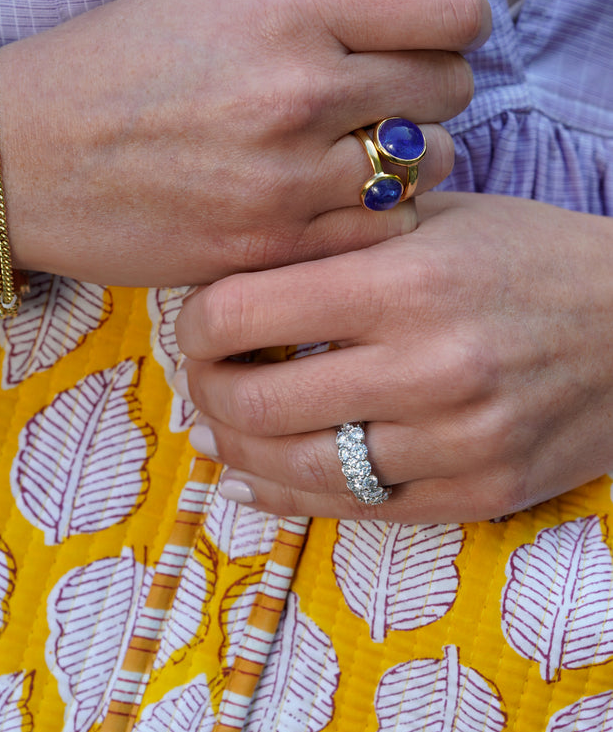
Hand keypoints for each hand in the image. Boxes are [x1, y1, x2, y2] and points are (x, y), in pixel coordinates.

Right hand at [0, 0, 488, 284]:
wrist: (34, 159)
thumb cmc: (126, 64)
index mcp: (289, 14)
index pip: (449, 15)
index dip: (455, 23)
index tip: (433, 37)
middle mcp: (299, 95)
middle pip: (449, 90)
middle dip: (433, 88)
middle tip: (388, 98)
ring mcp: (288, 182)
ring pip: (428, 168)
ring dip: (409, 158)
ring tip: (357, 152)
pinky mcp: (273, 250)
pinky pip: (383, 232)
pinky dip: (378, 215)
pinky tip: (339, 200)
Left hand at [175, 192, 612, 521]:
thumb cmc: (533, 258)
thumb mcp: (440, 221)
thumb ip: (342, 243)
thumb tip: (239, 282)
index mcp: (410, 281)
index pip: (246, 310)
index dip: (197, 321)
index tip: (198, 321)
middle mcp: (429, 367)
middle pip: (258, 399)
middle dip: (207, 392)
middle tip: (203, 380)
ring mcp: (458, 442)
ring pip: (300, 470)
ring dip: (238, 451)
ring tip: (216, 434)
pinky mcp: (480, 493)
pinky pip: (358, 510)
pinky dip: (291, 498)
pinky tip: (257, 482)